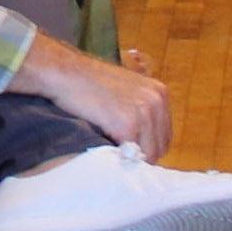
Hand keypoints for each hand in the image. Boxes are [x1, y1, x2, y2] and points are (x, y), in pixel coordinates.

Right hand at [8, 32, 170, 160]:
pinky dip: (119, 155)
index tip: (130, 148)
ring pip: (148, 155)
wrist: (66, 73)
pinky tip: (105, 146)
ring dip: (130, 157)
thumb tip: (147, 143)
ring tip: (111, 149)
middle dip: (142, 154)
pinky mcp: (127, 124)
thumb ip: (142, 110)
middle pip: (160, 147)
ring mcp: (143, 112)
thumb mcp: (127, 90)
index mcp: (159, 93)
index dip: (148, 146)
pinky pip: (131, 154)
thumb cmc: (90, 82)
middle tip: (120, 152)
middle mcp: (156, 101)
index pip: (165, 135)